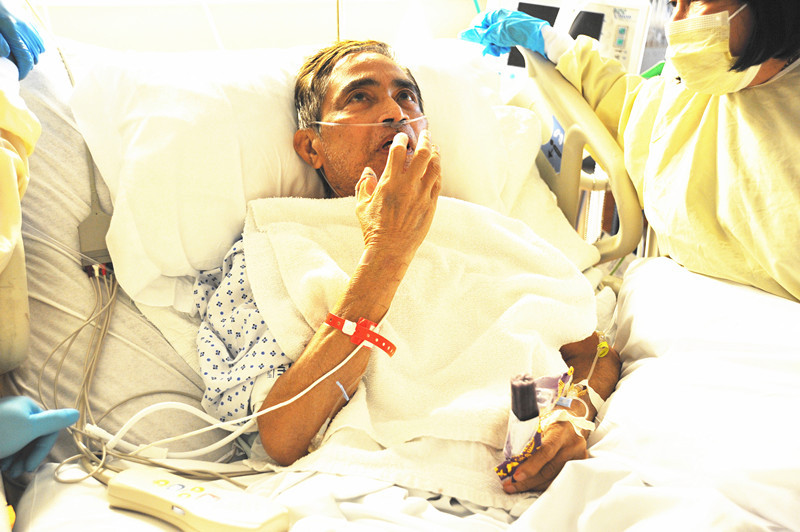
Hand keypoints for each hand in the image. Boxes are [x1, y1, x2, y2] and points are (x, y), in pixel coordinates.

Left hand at [0, 3, 44, 79]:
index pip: (26, 58)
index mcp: (13, 32)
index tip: (19, 76)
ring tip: (22, 60)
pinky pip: (39, 38)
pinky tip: (28, 48)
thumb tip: (7, 54)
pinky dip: (37, 46)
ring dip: (33, 56)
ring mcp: (28, 25)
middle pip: (34, 55)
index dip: (24, 70)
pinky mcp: (29, 21)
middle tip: (18, 69)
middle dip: (28, 65)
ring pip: (39, 48)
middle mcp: (25, 29)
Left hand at [0, 396, 78, 476]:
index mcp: (28, 406)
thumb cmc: (0, 433)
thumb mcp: (30, 428)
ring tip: (8, 472)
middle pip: (33, 436)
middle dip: (27, 456)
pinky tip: (2, 466)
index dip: (42, 449)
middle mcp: (17, 412)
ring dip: (17, 459)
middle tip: (18, 473)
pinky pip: (7, 444)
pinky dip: (7, 456)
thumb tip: (76, 412)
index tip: (31, 467)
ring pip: (20, 442)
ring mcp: (4, 422)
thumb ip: (55, 420)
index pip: (48, 428)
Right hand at [355, 130, 440, 264]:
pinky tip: (436, 168)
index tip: (402, 138)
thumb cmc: (373, 229)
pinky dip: (437, 172)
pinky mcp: (431, 206)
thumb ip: (364, 185)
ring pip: (435, 167)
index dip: (401, 140)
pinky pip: (438, 183)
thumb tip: (368, 172)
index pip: (398, 152)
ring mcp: (422, 195)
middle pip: (423, 153)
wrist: (390, 250)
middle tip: (425, 134)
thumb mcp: (361, 206)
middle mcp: (408, 186)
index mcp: (389, 183)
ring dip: (435, 154)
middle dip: (425, 140)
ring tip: (434, 148)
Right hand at [459, 8, 549, 57]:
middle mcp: (499, 18)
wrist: (537, 36)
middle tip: (493, 49)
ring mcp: (505, 25)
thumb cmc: (518, 30)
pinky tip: (506, 48)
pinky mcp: (511, 32)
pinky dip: (502, 45)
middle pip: (485, 32)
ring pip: (493, 37)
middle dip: (488, 42)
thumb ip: (478, 35)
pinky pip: (501, 40)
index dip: (478, 35)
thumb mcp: (494, 34)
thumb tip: (462, 35)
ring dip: (495, 46)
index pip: (477, 24)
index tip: (480, 43)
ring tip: (501, 49)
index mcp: (494, 14)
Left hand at [501, 419, 586, 492]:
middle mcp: (573, 444)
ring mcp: (578, 457)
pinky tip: (531, 485)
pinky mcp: (579, 466)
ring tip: (516, 486)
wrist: (570, 421)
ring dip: (533, 484)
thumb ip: (528, 437)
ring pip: (553, 478)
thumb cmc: (550, 421)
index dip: (530, 466)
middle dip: (527, 480)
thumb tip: (512, 459)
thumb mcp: (538, 422)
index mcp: (561, 430)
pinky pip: (558, 479)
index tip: (516, 476)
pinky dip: (542, 484)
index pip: (546, 451)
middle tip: (510, 485)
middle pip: (549, 469)